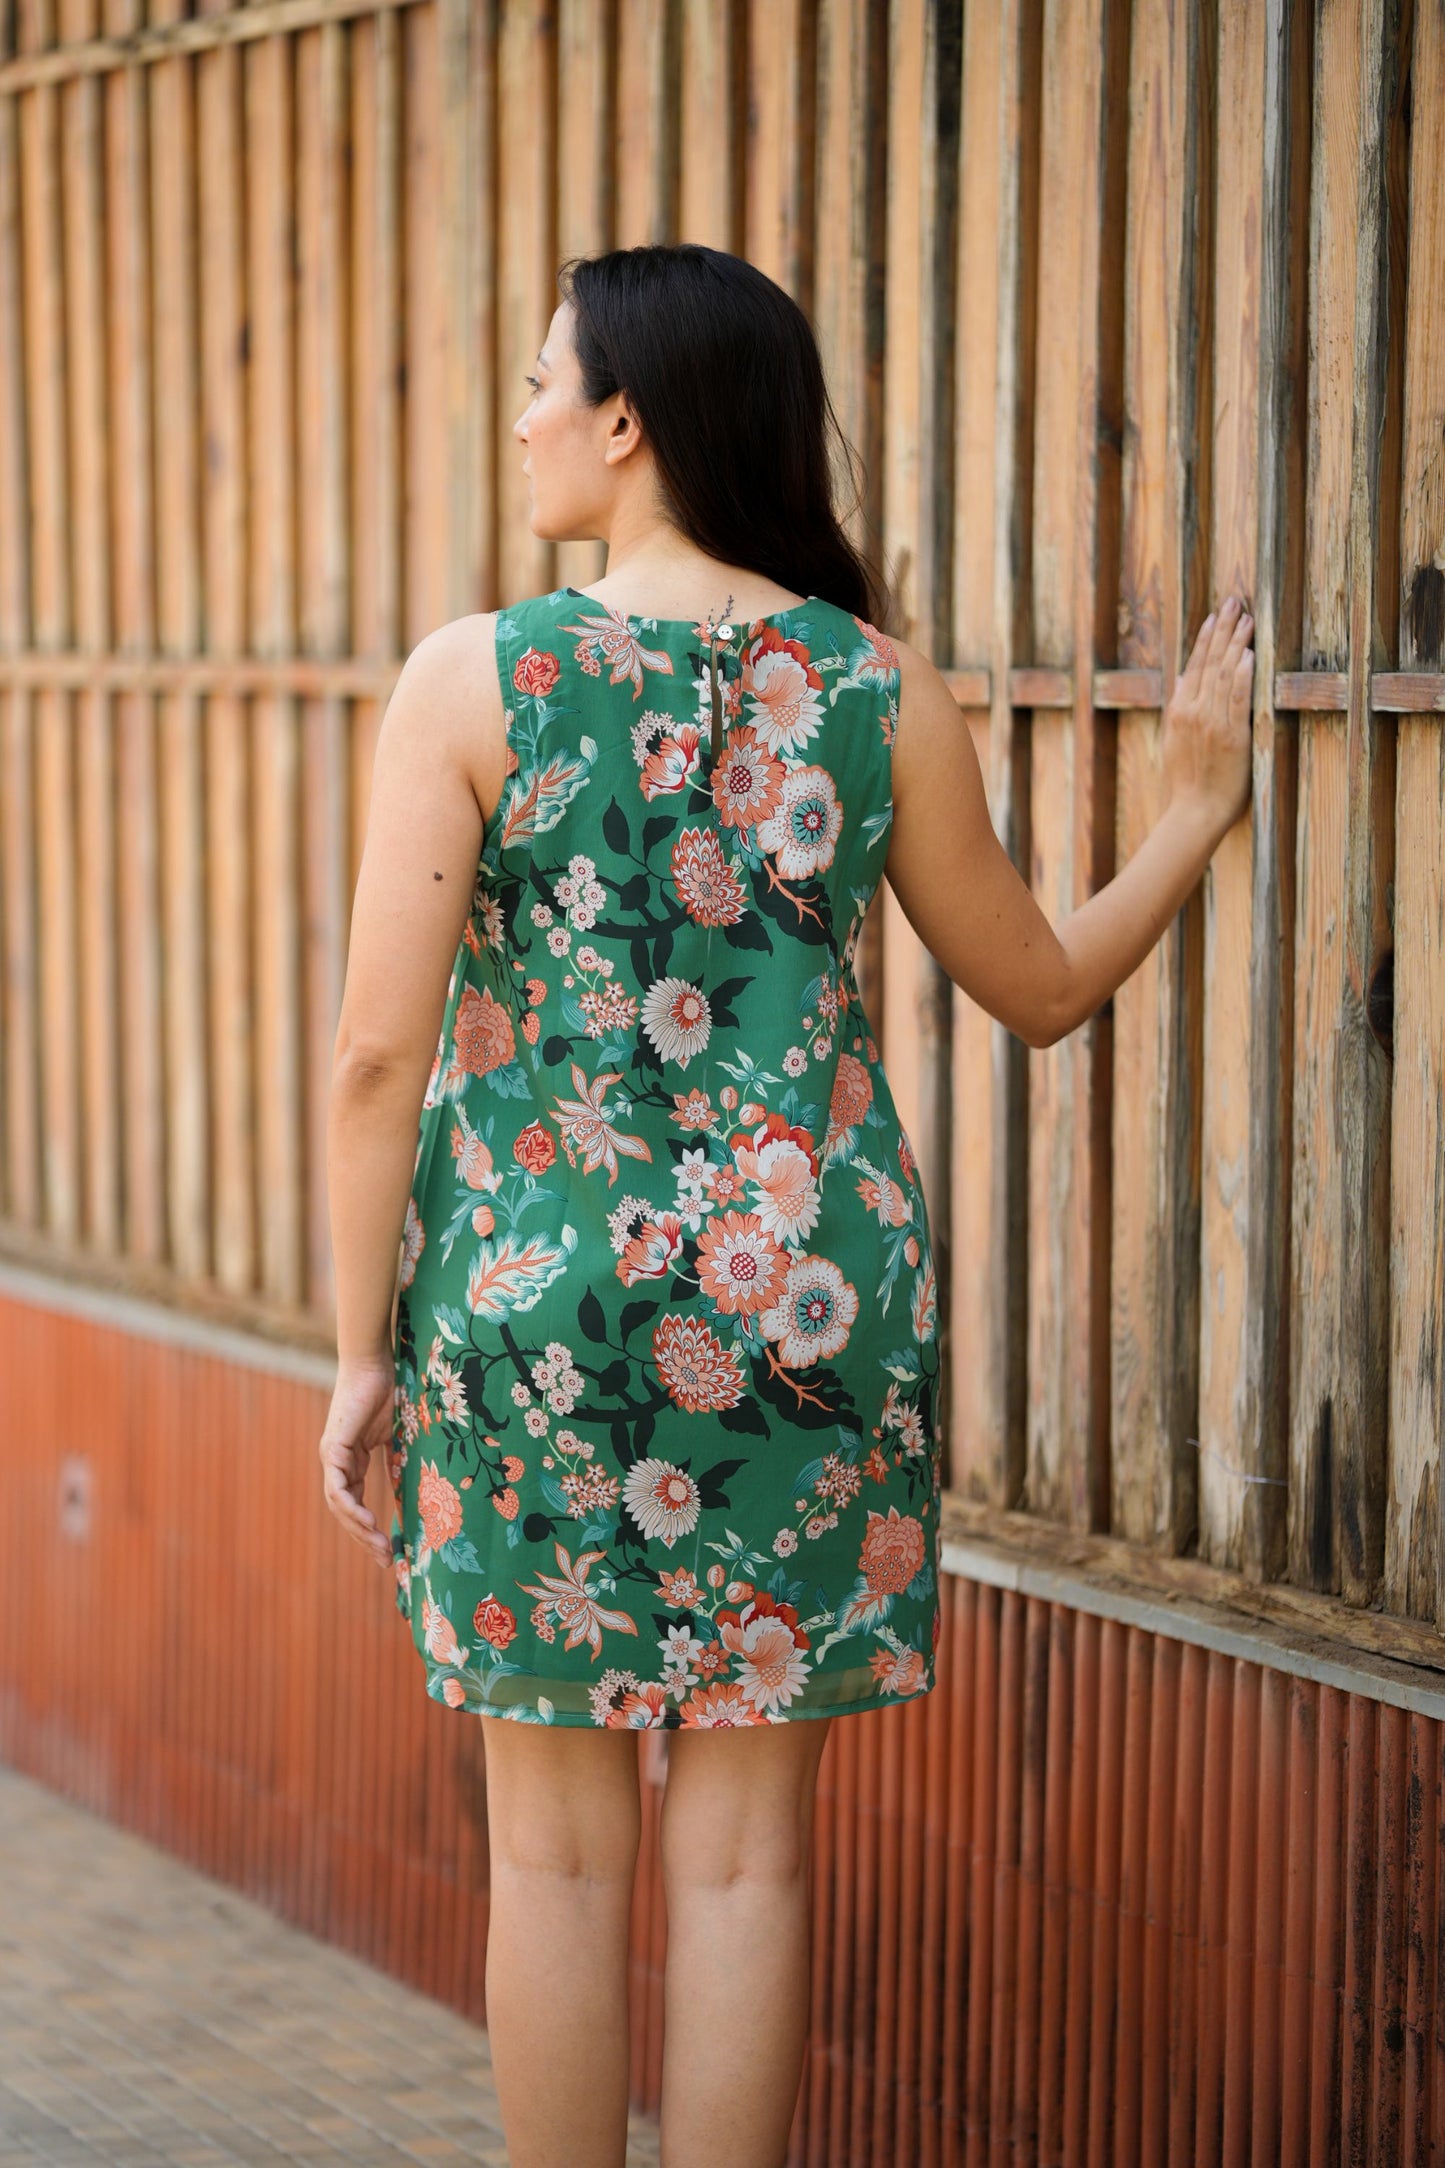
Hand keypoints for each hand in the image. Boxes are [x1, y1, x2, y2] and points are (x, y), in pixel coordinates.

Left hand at [318, 1353, 396, 1568]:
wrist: (376, 1362)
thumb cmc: (390, 1389)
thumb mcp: (398, 1433)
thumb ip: (400, 1457)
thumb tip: (423, 1482)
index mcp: (350, 1459)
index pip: (355, 1503)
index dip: (369, 1528)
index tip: (389, 1550)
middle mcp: (336, 1461)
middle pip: (345, 1511)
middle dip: (364, 1538)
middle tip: (385, 1560)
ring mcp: (332, 1455)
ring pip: (338, 1504)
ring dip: (357, 1529)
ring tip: (379, 1546)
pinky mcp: (333, 1447)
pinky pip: (337, 1487)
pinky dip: (350, 1507)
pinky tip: (365, 1521)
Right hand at [1161, 592, 1254, 833]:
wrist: (1195, 812)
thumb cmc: (1187, 782)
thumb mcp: (1174, 742)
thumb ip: (1178, 708)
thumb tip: (1181, 681)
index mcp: (1180, 711)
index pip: (1195, 665)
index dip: (1207, 638)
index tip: (1217, 616)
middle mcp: (1194, 711)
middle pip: (1210, 662)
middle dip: (1224, 629)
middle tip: (1235, 601)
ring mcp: (1212, 722)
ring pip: (1225, 674)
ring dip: (1237, 644)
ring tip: (1247, 619)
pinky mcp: (1232, 735)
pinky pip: (1238, 699)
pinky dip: (1243, 676)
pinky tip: (1249, 654)